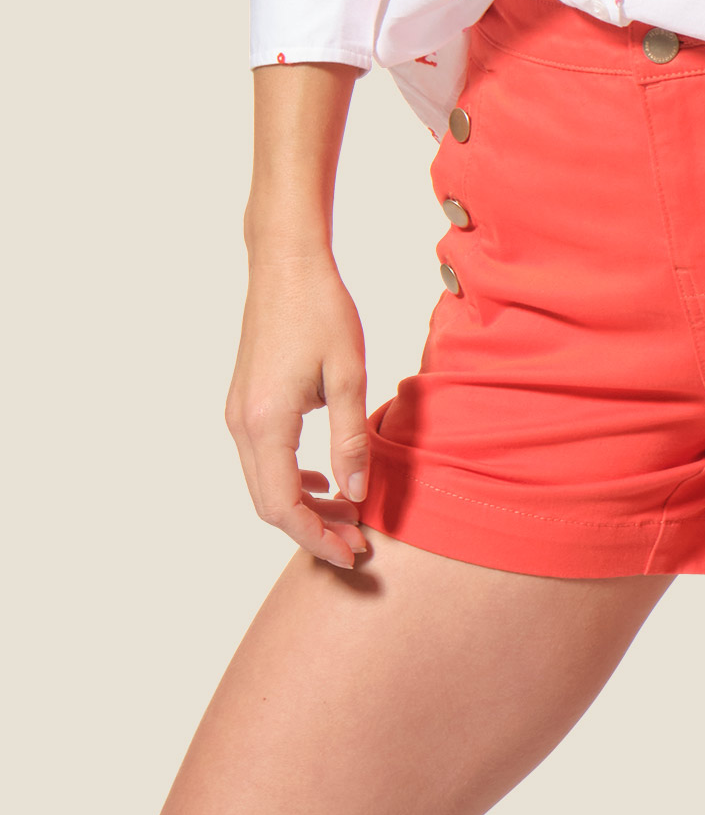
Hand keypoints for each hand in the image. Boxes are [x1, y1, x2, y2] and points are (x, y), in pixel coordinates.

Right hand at [225, 248, 371, 566]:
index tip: (354, 552)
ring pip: (264, 484)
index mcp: (266, 422)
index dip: (317, 537)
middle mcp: (241, 425)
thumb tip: (355, 494)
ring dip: (302, 506)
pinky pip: (262, 459)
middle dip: (312, 530)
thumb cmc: (321, 309)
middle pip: (269, 504)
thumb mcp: (348, 374)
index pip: (283, 506)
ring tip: (346, 514)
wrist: (285, 262)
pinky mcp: (244, 402)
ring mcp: (237, 414)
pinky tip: (324, 479)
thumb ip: (350, 439)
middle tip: (356, 543)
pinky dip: (291, 479)